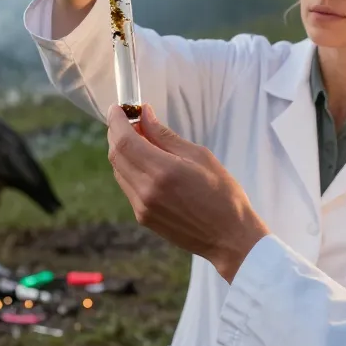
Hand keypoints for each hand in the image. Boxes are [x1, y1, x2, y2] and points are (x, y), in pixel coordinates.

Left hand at [106, 104, 270, 282]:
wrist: (229, 238)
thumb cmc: (223, 194)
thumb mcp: (200, 156)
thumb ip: (166, 136)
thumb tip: (144, 115)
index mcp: (163, 172)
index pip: (124, 141)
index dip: (116, 121)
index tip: (117, 107)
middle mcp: (146, 190)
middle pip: (116, 155)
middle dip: (116, 133)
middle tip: (128, 119)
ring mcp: (142, 207)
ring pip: (119, 171)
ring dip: (122, 151)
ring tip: (139, 138)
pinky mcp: (143, 218)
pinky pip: (127, 186)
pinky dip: (129, 169)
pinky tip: (146, 162)